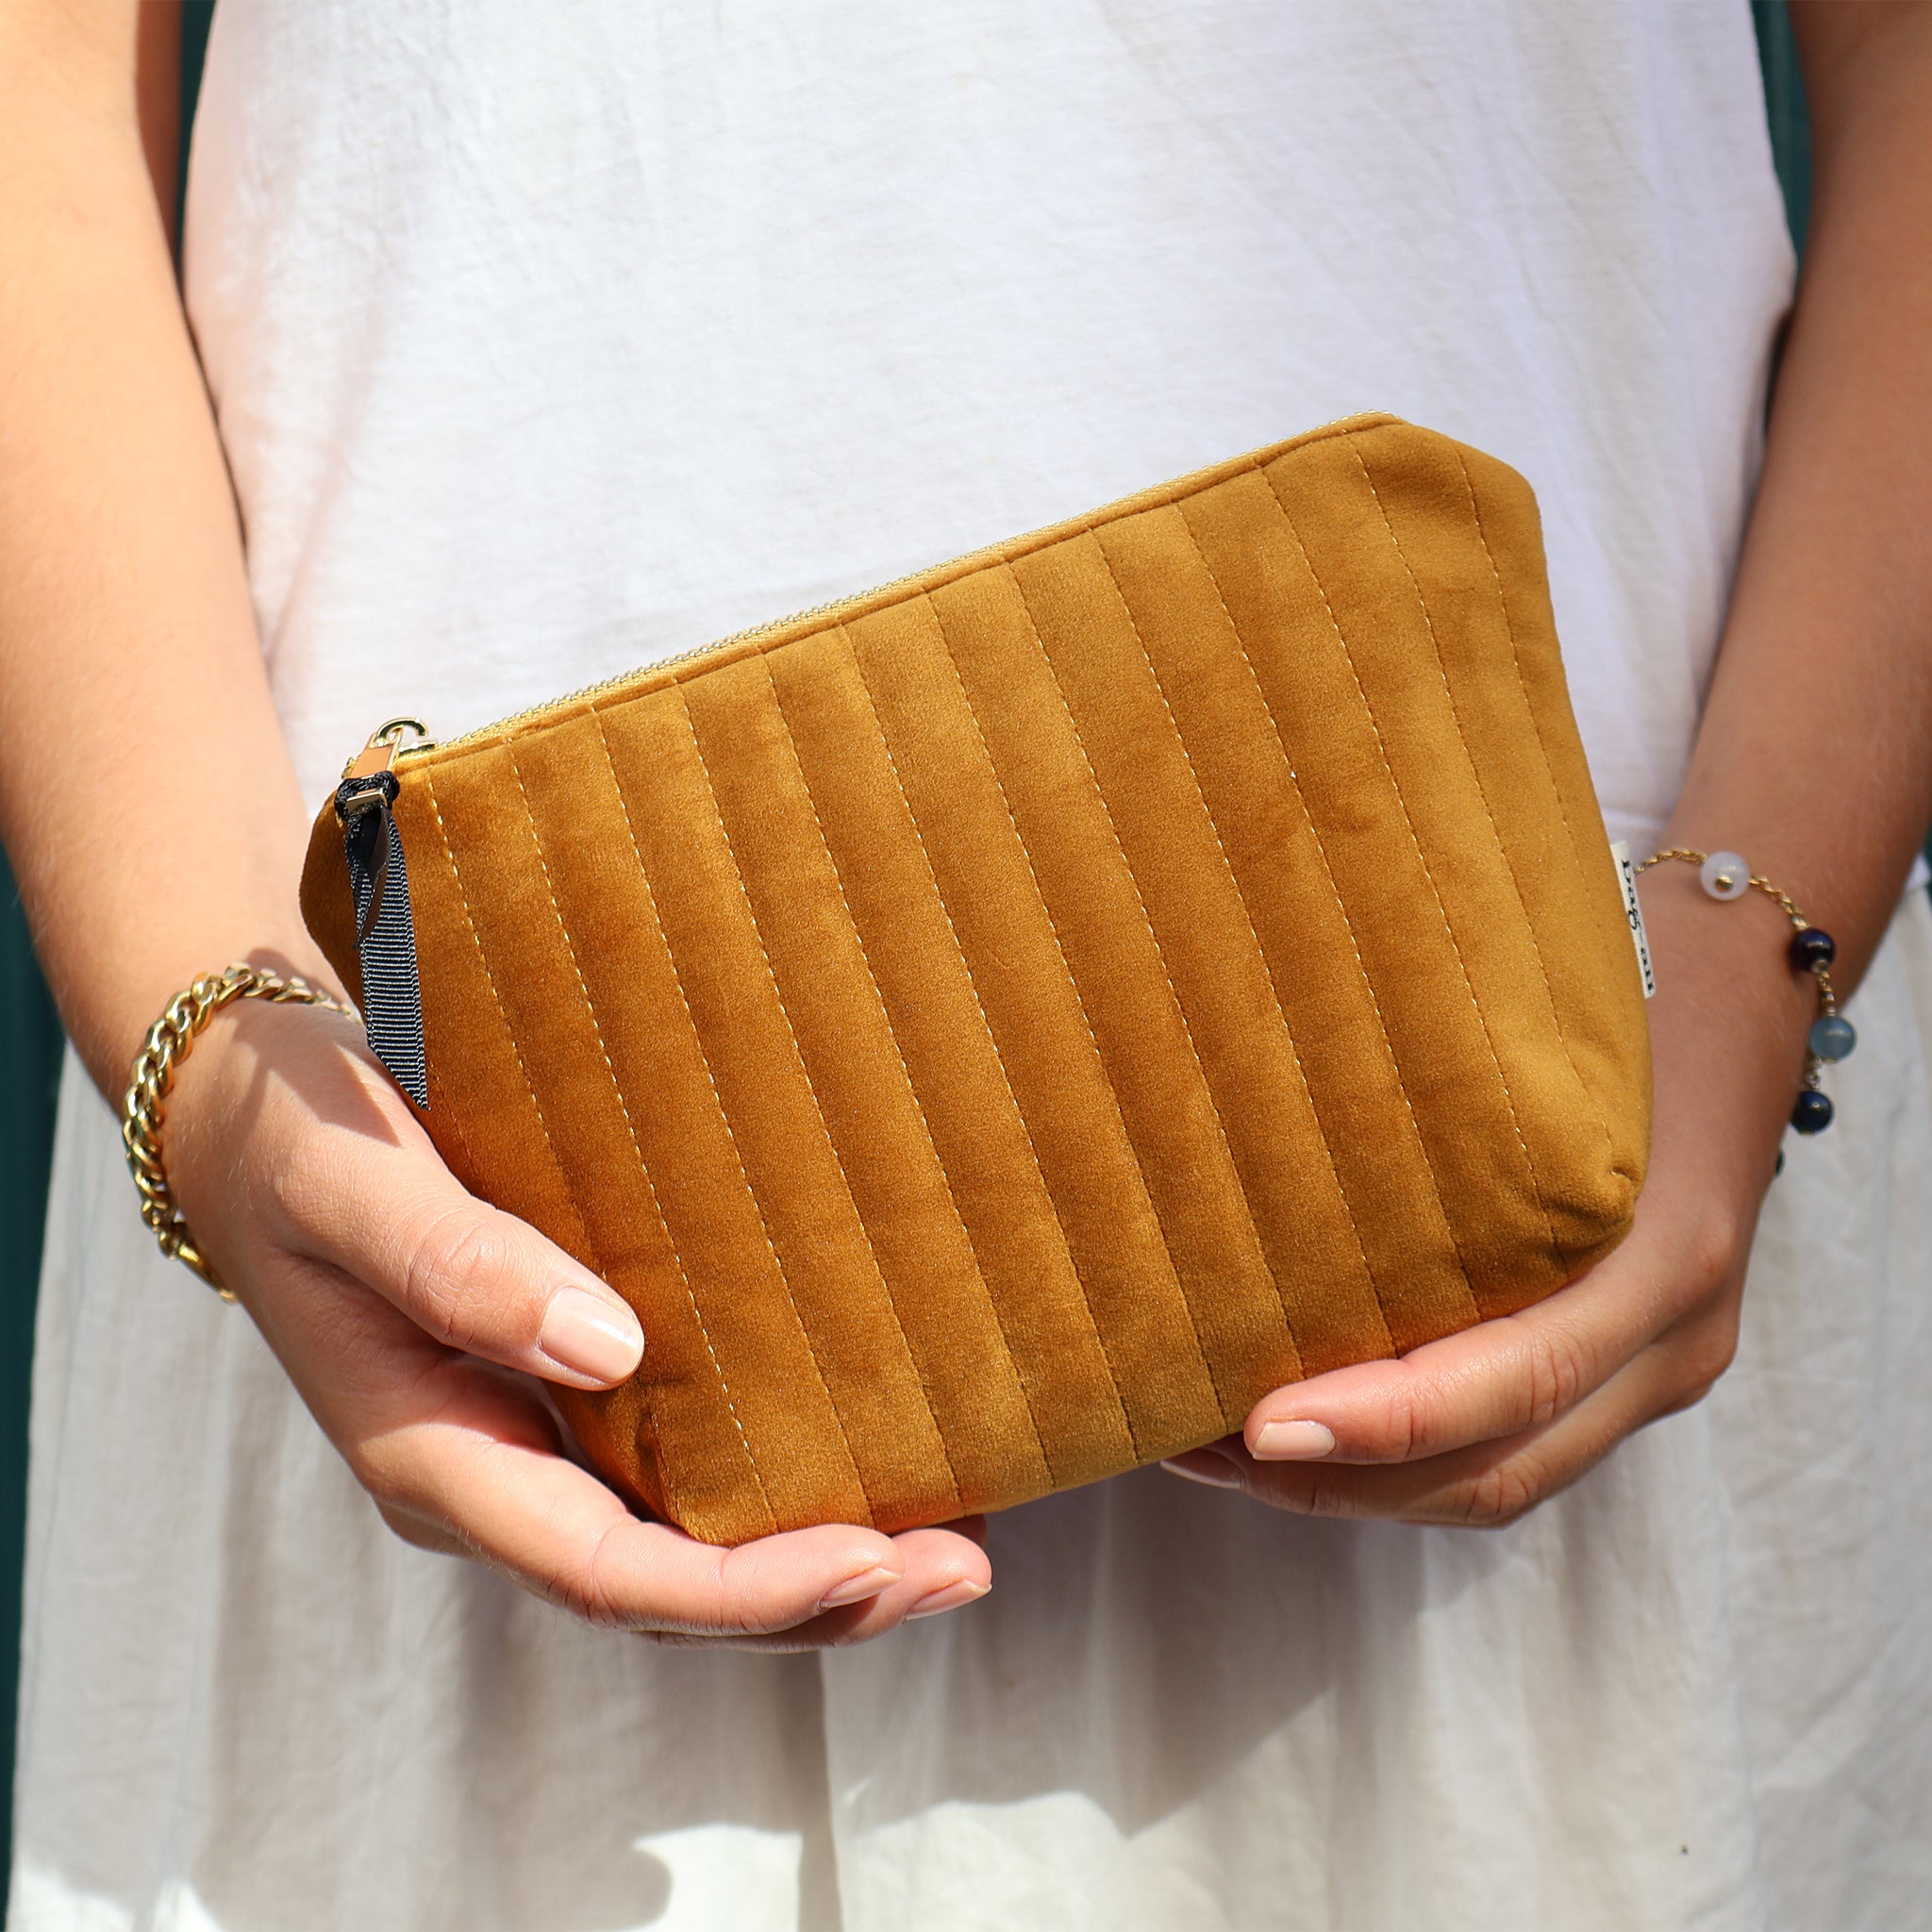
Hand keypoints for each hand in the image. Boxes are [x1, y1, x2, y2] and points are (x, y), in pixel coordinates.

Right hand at [161, 984, 990, 1648]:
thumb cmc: (296, 1144)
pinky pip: (678, 1486)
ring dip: (814, 1571)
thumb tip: (608, 1350)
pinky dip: (776, 1500)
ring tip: (953, 1547)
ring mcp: (527, 1449)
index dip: (742, 1587)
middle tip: (962, 1569)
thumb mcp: (354, 1185)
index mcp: (434, 1456)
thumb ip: (459, 1267)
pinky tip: (868, 1467)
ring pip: (680, 1557)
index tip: (870, 1557)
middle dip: (816, 1600)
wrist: (252, 1119)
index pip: (605, 1572)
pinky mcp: (561, 1400)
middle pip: (665, 1594)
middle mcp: (491, 1477)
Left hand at [1163, 862, 1815, 1525]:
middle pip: (1495, 1469)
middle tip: (1196, 1443)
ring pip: (1494, 1482)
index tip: (1259, 1423)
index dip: (1384, 1420)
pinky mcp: (1623, 1375)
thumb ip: (1447, 1101)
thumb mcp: (1557, 1034)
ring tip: (1214, 1444)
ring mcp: (1656, 1368)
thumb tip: (1257, 1107)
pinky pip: (1503, 1450)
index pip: (1517, 1380)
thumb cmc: (1638, 984)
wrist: (1748, 987)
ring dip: (1354, 1483)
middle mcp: (1670, 1338)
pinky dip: (1396, 1458)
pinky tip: (1295, 1418)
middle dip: (1339, 1479)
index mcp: (1665, 1256)